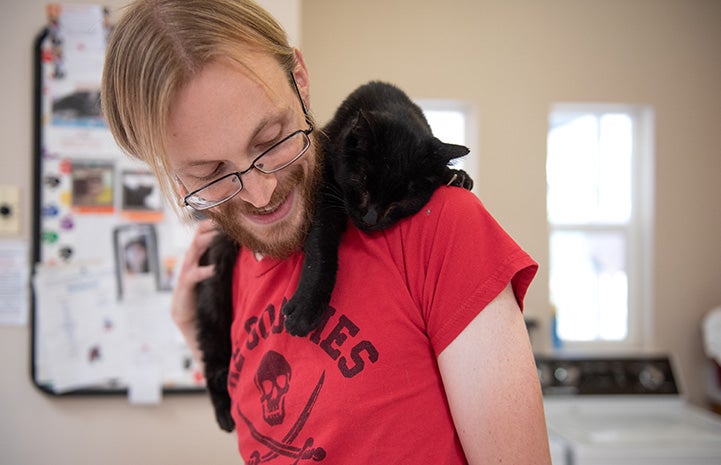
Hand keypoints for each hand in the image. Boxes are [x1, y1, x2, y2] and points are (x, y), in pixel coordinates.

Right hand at [171, 219, 217, 339]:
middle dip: (209, 227)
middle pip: (198, 236)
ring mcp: (186, 271)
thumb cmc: (208, 293)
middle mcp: (191, 259)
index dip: (213, 223)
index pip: (203, 232)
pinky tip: (214, 269)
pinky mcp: (185, 286)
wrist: (192, 319)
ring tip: (218, 236)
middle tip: (224, 221)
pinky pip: (193, 275)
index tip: (228, 216)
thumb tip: (248, 248)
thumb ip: (226, 260)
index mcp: (199, 255)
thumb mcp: (217, 274)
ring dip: (206, 242)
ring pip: (193, 250)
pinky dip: (204, 271)